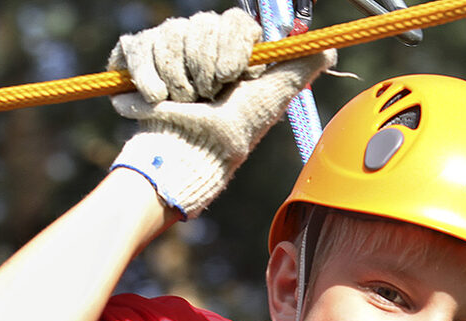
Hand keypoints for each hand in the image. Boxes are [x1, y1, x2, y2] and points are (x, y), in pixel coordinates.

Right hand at [107, 8, 334, 217]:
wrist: (190, 153)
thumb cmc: (234, 130)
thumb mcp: (273, 97)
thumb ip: (301, 69)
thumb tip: (328, 48)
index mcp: (234, 47)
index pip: (235, 21)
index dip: (233, 49)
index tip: (233, 76)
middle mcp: (201, 41)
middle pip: (202, 25)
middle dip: (206, 67)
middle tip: (209, 94)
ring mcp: (168, 47)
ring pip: (171, 34)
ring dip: (179, 78)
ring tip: (185, 101)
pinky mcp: (136, 56)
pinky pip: (139, 45)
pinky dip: (148, 77)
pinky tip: (157, 99)